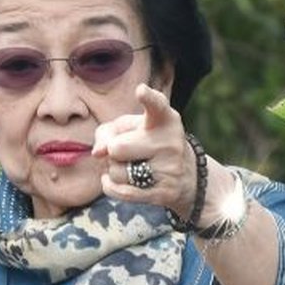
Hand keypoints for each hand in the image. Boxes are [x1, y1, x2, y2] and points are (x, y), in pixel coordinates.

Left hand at [92, 84, 196, 214]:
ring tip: (130, 166)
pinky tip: (112, 180)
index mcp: (165, 119)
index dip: (149, 98)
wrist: (186, 176)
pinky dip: (110, 186)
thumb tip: (98, 152)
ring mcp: (170, 169)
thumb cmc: (147, 143)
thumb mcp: (129, 129)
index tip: (141, 91)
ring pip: (117, 172)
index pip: (157, 106)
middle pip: (117, 148)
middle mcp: (170, 142)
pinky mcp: (165, 193)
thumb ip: (107, 132)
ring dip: (113, 170)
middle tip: (125, 151)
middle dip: (112, 151)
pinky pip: (121, 192)